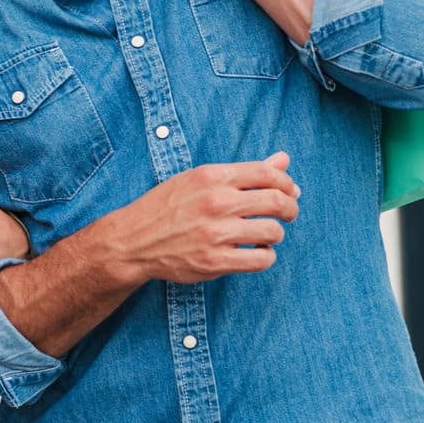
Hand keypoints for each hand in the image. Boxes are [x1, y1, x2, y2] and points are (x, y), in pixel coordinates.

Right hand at [104, 153, 298, 283]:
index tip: (288, 191)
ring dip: (275, 234)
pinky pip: (262, 259)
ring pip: (273, 232)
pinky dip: (266, 256)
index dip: (286, 182)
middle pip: (277, 202)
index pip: (267, 173)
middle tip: (287, 213)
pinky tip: (256, 251)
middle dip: (290, 208)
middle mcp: (216, 202)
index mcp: (212, 176)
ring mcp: (216, 234)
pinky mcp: (216, 262)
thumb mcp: (199, 179)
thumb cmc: (168, 206)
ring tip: (264, 234)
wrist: (134, 240)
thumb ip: (244, 171)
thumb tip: (284, 160)